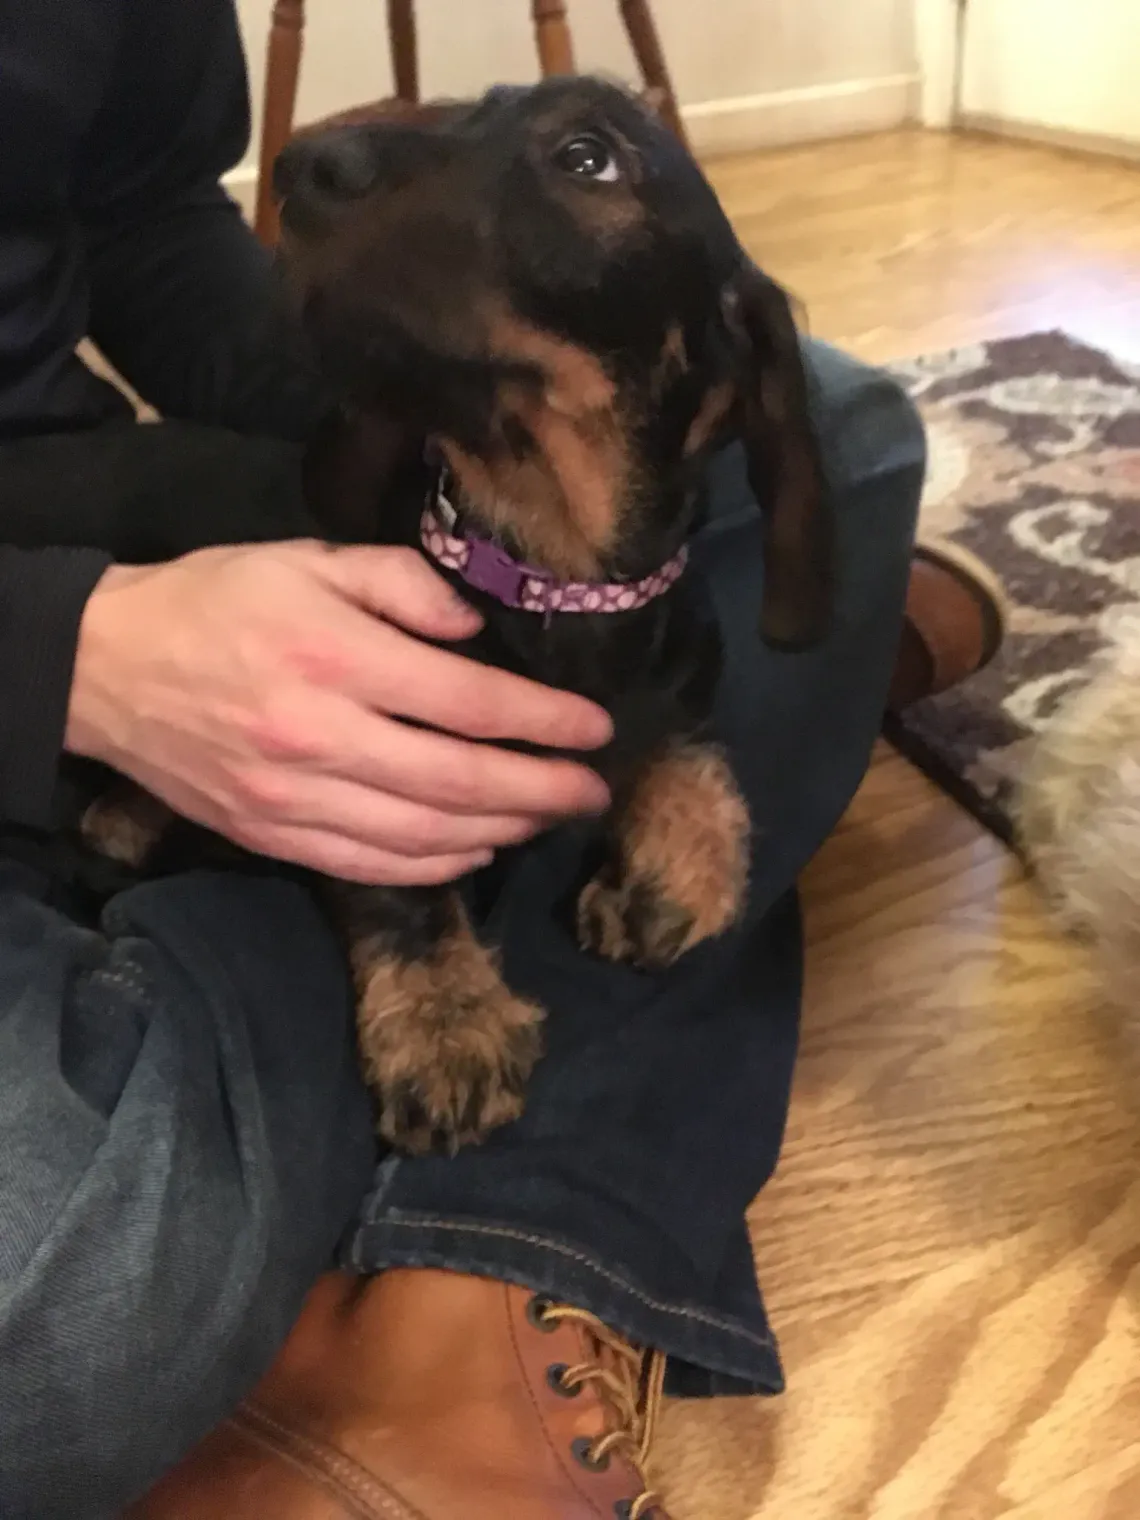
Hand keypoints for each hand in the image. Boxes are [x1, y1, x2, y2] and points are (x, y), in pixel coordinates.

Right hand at [66, 542, 611, 883]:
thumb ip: (403, 584)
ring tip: (548, 816)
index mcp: (335, 659)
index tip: (597, 729)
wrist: (109, 668)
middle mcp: (320, 739)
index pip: (469, 704)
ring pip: (423, 838)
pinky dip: (436, 867)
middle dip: (542, 791)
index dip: (545, 722)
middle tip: (593, 789)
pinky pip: (372, 866)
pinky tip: (477, 849)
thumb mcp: (310, 559)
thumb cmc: (219, 601)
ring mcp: (294, 801)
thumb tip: (478, 630)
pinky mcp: (273, 837)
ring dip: (501, 833)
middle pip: (459, 784)